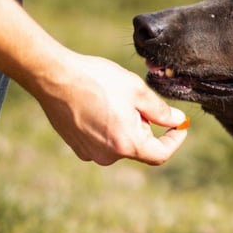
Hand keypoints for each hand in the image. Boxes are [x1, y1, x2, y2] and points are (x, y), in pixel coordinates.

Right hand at [36, 50, 187, 165]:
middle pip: (140, 148)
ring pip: (121, 144)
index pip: (161, 154)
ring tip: (114, 101)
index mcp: (127, 144)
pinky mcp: (77, 147)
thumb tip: (177, 121)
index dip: (174, 140)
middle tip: (137, 101)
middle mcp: (108, 156)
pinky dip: (108, 128)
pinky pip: (103, 141)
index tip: (180, 126)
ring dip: (126, 127)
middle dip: (146, 127)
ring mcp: (90, 153)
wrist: (52, 76)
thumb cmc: (96, 80)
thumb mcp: (137, 91)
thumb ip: (161, 111)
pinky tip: (99, 106)